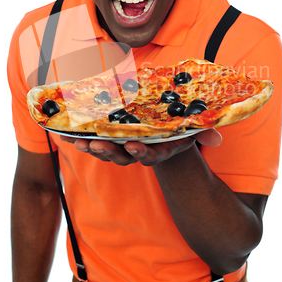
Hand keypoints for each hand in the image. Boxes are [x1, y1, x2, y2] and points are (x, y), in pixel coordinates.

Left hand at [60, 129, 221, 165]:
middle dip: (109, 152)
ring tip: (77, 141)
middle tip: (96, 146)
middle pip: (122, 156)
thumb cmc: (177, 126)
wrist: (163, 125)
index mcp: (158, 148)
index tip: (133, 146)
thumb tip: (218, 139)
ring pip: (105, 151)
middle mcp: (139, 150)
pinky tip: (63, 134)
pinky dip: (79, 138)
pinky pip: (93, 141)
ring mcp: (122, 147)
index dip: (142, 153)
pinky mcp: (110, 139)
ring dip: (91, 147)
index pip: (150, 155)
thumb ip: (203, 133)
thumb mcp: (191, 128)